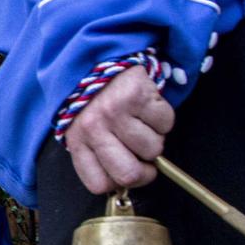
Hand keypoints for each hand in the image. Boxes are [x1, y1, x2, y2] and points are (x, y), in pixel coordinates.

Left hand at [64, 67, 174, 194]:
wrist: (96, 59)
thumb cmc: (92, 102)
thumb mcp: (83, 130)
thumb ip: (98, 156)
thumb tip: (124, 185)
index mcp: (78, 141)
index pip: (99, 184)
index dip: (121, 183)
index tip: (129, 171)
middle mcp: (94, 128)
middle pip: (129, 174)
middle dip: (146, 171)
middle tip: (146, 157)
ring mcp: (116, 112)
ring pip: (153, 148)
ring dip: (155, 139)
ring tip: (142, 123)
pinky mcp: (138, 94)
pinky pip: (166, 123)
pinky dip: (163, 118)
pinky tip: (148, 107)